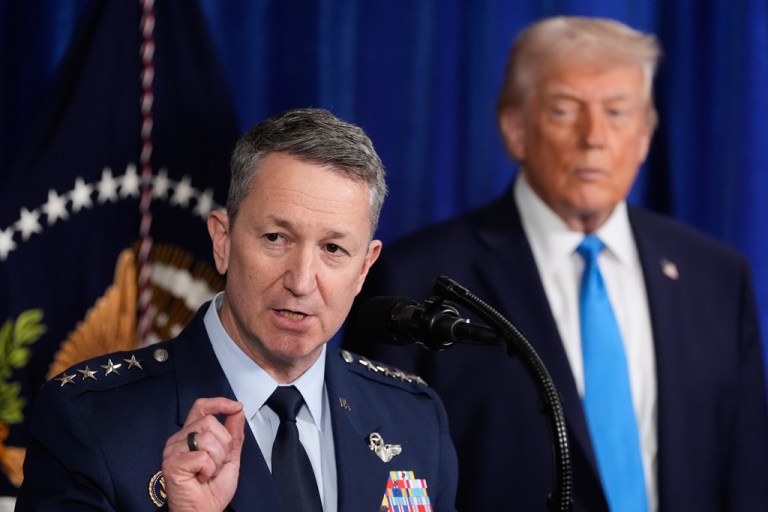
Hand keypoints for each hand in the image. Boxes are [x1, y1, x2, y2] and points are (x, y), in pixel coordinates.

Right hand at [162, 397, 245, 511]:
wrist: (205, 511)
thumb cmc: (213, 489)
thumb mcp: (230, 457)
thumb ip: (233, 433)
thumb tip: (238, 410)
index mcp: (190, 435)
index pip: (201, 407)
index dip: (219, 403)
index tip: (236, 407)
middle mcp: (178, 439)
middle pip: (209, 423)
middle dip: (223, 445)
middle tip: (216, 465)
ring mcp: (173, 451)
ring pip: (207, 438)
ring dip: (217, 460)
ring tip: (208, 473)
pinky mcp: (172, 463)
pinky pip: (202, 456)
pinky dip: (209, 470)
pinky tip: (201, 478)